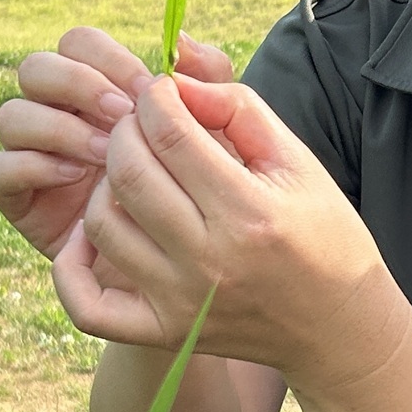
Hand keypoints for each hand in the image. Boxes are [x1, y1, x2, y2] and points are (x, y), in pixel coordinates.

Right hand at [0, 27, 233, 259]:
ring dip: (58, 127)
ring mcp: (34, 152)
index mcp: (99, 87)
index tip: (149, 90)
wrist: (183, 263)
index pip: (79, 44)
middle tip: (122, 115)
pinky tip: (76, 178)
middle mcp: (60, 113)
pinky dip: (32, 165)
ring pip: (10, 114)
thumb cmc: (201, 190)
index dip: (108, 58)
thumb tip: (179, 42)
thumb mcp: (216, 133)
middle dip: (77, 84)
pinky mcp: (19, 197)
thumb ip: (209, 81)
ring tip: (105, 154)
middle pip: (35, 68)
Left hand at [51, 71, 411, 387]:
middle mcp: (210, 260)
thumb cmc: (323, 231)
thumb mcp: (296, 160)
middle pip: (128, 173)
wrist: (338, 325)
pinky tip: (92, 234)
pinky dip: (73, 266)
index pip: (169, 134)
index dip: (155, 98)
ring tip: (133, 172)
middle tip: (142, 125)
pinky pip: (87, 303)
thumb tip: (175, 79)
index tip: (163, 91)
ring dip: (105, 184)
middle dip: (126, 131)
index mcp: (249, 212)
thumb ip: (236, 108)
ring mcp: (182, 302)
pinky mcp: (164, 331)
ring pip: (103, 224)